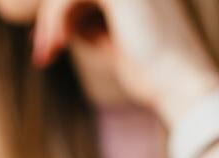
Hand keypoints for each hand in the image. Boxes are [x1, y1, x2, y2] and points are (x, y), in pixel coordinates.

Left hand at [33, 0, 218, 125]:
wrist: (177, 81)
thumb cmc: (148, 71)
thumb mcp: (109, 43)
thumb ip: (85, 25)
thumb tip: (53, 22)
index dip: (58, 15)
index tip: (46, 46)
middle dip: (50, 18)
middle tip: (41, 52)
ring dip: (49, 21)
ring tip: (46, 52)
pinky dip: (55, 19)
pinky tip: (56, 44)